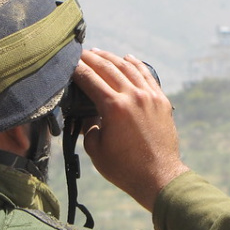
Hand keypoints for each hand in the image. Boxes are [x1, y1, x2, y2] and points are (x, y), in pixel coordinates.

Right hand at [71, 49, 189, 210]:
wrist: (158, 177)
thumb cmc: (124, 168)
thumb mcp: (96, 150)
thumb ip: (89, 127)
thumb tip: (88, 114)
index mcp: (114, 107)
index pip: (89, 79)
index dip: (76, 69)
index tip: (68, 62)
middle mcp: (133, 96)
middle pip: (108, 68)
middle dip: (91, 58)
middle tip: (80, 52)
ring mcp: (150, 96)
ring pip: (128, 68)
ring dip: (111, 58)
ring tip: (99, 52)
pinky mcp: (162, 101)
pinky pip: (147, 75)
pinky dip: (136, 64)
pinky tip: (128, 58)